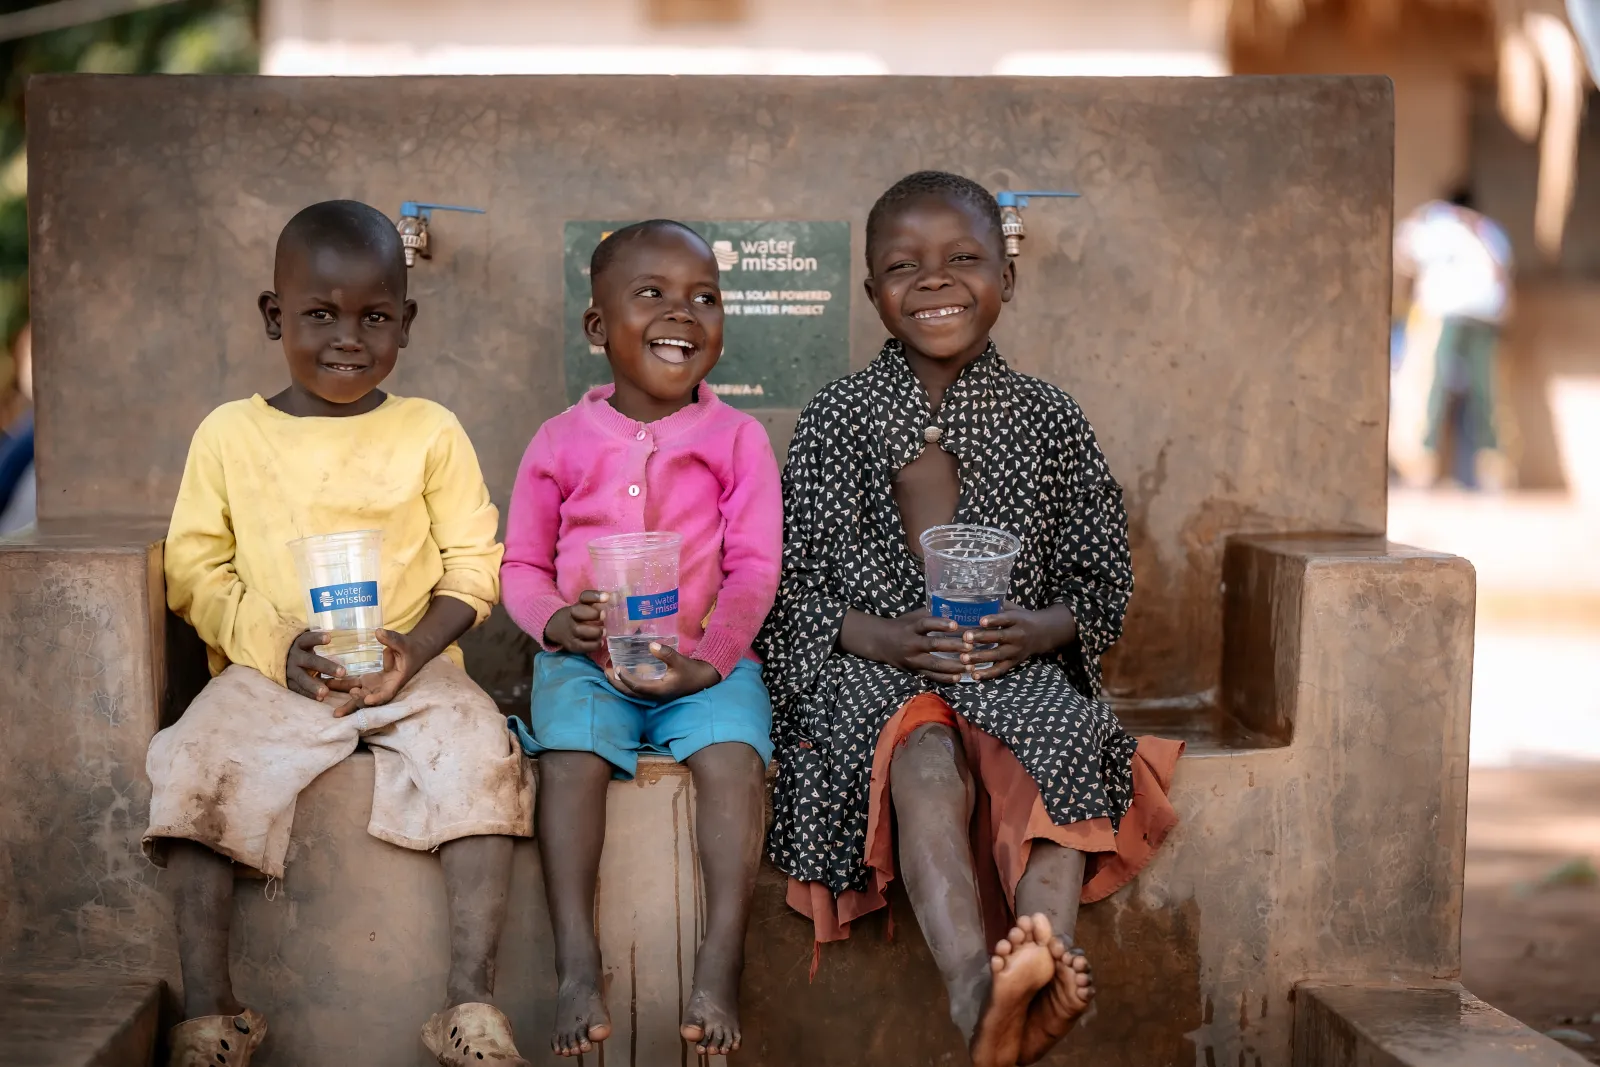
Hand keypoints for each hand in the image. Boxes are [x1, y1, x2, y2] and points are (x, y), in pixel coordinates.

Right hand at [285, 630, 346, 700]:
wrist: (278, 659)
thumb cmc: (301, 650)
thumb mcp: (306, 643)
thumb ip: (318, 643)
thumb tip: (349, 639)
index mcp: (300, 644)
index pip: (308, 639)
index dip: (317, 638)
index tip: (329, 638)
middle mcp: (294, 657)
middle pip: (310, 661)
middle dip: (326, 666)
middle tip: (343, 672)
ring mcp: (290, 671)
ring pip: (302, 678)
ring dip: (314, 686)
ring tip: (326, 692)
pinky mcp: (288, 682)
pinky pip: (298, 689)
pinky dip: (308, 694)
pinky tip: (320, 699)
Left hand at [326, 628, 421, 714]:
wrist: (411, 653)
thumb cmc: (409, 649)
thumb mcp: (403, 643)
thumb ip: (392, 639)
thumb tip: (378, 632)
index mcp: (395, 681)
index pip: (386, 694)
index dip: (377, 698)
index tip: (368, 699)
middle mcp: (383, 687)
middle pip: (370, 700)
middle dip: (359, 702)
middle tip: (351, 694)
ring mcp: (373, 686)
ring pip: (359, 697)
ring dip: (346, 703)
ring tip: (334, 711)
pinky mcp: (366, 681)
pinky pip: (353, 686)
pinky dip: (341, 687)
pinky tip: (327, 685)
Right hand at [545, 590, 607, 653]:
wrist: (558, 629)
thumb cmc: (578, 617)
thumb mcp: (585, 607)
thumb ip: (599, 603)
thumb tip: (616, 597)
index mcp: (577, 605)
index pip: (584, 597)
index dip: (595, 596)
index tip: (607, 597)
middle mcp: (571, 616)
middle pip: (578, 612)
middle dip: (593, 614)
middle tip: (604, 616)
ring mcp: (570, 631)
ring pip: (580, 630)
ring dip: (595, 631)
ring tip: (604, 631)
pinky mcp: (572, 645)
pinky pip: (583, 646)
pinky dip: (594, 645)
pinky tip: (601, 642)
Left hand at [607, 641, 720, 701]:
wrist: (704, 680)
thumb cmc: (692, 671)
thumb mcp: (680, 661)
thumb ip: (666, 654)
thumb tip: (651, 645)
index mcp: (659, 690)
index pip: (636, 686)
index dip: (625, 678)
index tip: (617, 667)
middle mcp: (654, 695)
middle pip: (630, 692)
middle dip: (617, 683)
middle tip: (606, 671)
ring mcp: (655, 694)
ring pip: (633, 692)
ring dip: (621, 683)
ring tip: (611, 672)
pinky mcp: (657, 690)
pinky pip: (638, 689)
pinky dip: (629, 682)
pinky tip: (625, 673)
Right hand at [872, 608, 970, 683]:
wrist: (880, 642)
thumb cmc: (902, 626)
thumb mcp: (913, 617)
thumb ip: (930, 613)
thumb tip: (954, 609)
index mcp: (911, 627)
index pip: (926, 624)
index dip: (940, 624)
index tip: (955, 624)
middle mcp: (911, 643)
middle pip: (933, 645)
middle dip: (953, 646)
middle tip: (970, 646)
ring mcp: (912, 659)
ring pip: (934, 664)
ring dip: (953, 665)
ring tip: (970, 665)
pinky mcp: (914, 670)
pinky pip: (931, 676)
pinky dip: (945, 678)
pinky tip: (959, 677)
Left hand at [958, 603, 1075, 680]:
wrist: (1044, 633)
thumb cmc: (1022, 618)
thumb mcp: (1014, 609)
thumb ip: (998, 605)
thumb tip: (976, 599)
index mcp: (1017, 620)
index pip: (1005, 619)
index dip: (993, 620)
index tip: (981, 620)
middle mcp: (1018, 635)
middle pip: (999, 637)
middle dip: (982, 638)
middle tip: (965, 638)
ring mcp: (1016, 650)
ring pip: (998, 655)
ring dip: (980, 657)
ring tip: (964, 658)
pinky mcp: (1014, 662)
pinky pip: (1001, 669)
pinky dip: (988, 674)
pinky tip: (974, 675)